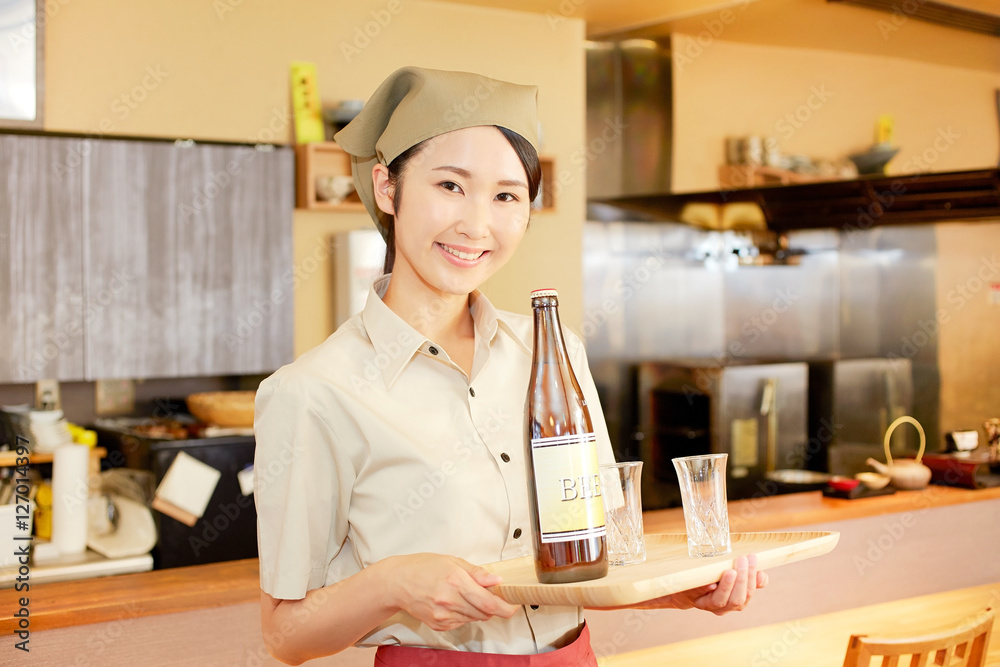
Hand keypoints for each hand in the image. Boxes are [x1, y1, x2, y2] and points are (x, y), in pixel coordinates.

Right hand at [381, 553, 519, 631]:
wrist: (397, 582)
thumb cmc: (423, 567)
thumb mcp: (452, 561)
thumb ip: (477, 573)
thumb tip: (496, 581)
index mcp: (456, 582)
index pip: (490, 604)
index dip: (507, 607)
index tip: (514, 605)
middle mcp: (450, 602)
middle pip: (485, 613)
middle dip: (491, 605)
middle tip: (486, 592)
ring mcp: (443, 616)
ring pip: (474, 618)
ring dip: (477, 609)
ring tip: (463, 593)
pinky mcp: (438, 625)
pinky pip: (461, 622)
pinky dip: (464, 614)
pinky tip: (452, 601)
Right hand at [614, 554, 766, 613]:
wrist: (687, 590)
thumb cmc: (684, 582)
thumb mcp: (684, 580)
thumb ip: (696, 581)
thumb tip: (710, 582)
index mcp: (707, 604)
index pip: (720, 599)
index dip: (726, 587)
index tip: (729, 571)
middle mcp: (722, 607)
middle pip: (737, 598)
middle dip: (742, 578)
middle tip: (742, 559)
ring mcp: (733, 603)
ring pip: (747, 595)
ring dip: (751, 576)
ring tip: (750, 559)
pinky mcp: (742, 595)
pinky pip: (755, 590)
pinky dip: (759, 581)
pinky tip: (761, 572)